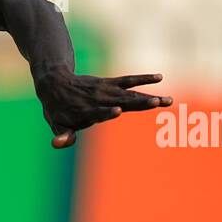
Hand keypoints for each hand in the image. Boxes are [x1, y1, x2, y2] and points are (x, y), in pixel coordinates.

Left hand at [33, 69, 170, 148]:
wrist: (55, 84)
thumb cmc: (57, 110)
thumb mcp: (56, 124)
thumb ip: (61, 135)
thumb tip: (59, 143)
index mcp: (84, 111)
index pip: (96, 112)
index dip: (105, 112)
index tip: (117, 111)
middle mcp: (98, 99)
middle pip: (122, 101)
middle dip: (140, 103)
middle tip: (159, 103)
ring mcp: (105, 90)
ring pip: (130, 93)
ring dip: (148, 95)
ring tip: (167, 99)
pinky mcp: (109, 83)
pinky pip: (128, 80)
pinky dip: (142, 79)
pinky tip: (159, 77)